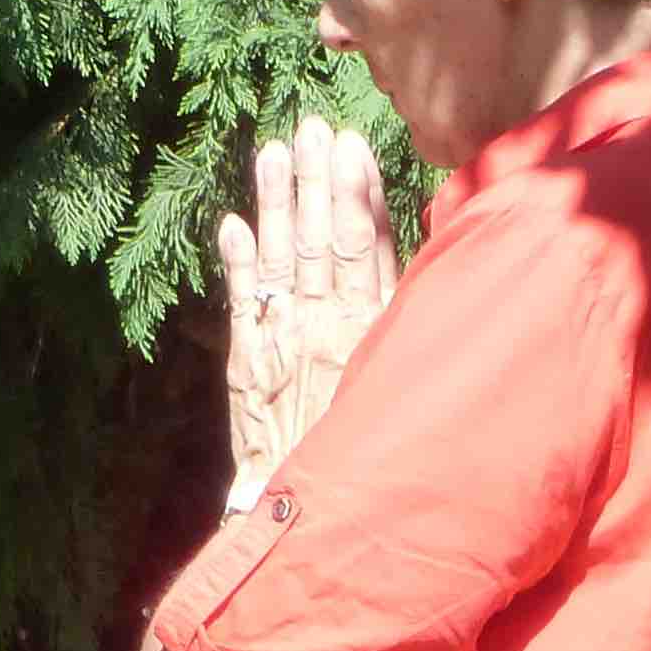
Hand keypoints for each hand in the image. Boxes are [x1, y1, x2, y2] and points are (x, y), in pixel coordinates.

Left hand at [219, 115, 395, 494]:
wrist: (324, 524)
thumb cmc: (377, 457)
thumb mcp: (407, 391)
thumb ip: (404, 332)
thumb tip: (417, 278)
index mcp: (372, 336)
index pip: (365, 251)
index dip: (357, 197)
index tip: (352, 148)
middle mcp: (329, 332)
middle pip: (323, 244)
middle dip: (319, 182)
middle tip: (314, 126)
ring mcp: (286, 345)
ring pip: (284, 260)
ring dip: (278, 204)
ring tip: (276, 150)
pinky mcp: (250, 366)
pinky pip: (242, 305)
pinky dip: (237, 264)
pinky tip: (233, 223)